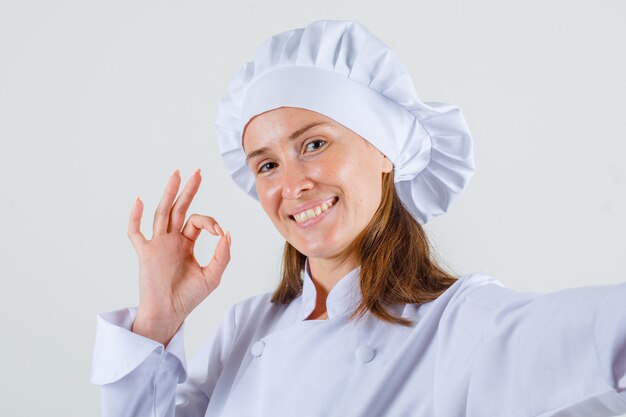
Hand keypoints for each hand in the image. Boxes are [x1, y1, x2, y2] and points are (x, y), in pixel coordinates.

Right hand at [127, 168, 230, 344]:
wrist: (170, 314)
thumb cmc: (189, 297)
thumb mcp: (212, 276)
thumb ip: (222, 255)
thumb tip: (227, 234)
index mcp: (185, 244)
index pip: (197, 222)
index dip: (210, 222)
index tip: (219, 232)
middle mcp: (170, 241)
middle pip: (179, 209)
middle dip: (188, 191)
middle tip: (197, 172)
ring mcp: (157, 245)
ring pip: (162, 213)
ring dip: (169, 194)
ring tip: (176, 174)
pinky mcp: (145, 254)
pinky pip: (136, 233)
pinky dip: (135, 217)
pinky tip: (139, 201)